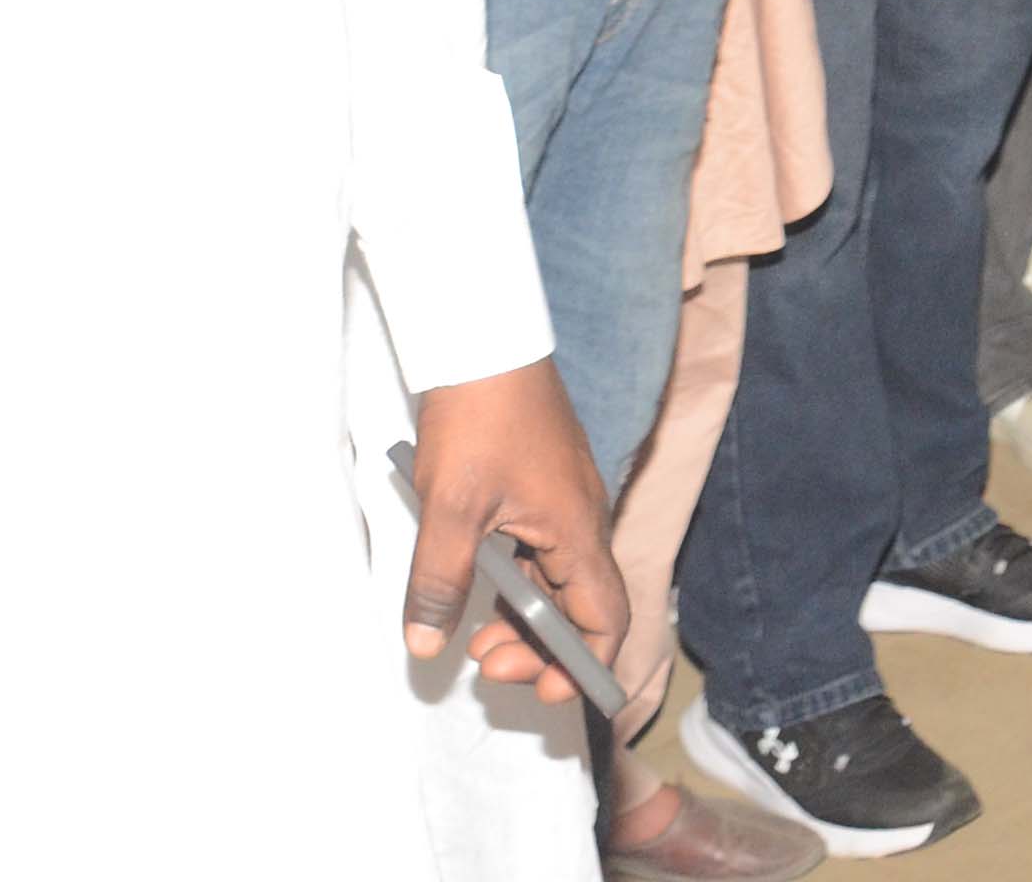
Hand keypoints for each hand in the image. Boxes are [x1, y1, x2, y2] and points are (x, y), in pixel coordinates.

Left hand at [403, 359, 626, 698]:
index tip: (548, 692)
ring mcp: (562, 503)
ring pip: (557, 582)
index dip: (585, 663)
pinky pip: (540, 554)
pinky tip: (475, 590)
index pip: (604, 616)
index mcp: (575, 529)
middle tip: (485, 665)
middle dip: (540, 649)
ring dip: (524, 619)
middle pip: (582, 607)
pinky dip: (515, 585)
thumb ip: (439, 581)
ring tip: (474, 639)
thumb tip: (426, 645)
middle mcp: (581, 521)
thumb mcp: (449, 508)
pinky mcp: (541, 488)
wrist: (484, 339)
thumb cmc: (477, 419)